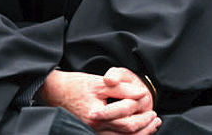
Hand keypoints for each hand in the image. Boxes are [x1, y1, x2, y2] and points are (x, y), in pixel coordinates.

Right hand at [38, 67, 159, 133]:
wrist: (56, 92)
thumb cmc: (76, 85)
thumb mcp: (100, 82)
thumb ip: (121, 88)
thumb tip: (141, 94)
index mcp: (96, 115)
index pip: (125, 115)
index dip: (140, 107)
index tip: (147, 96)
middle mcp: (95, 128)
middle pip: (126, 132)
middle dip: (145, 125)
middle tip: (155, 116)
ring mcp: (93, 132)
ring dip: (140, 134)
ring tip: (152, 125)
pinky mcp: (93, 133)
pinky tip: (137, 131)